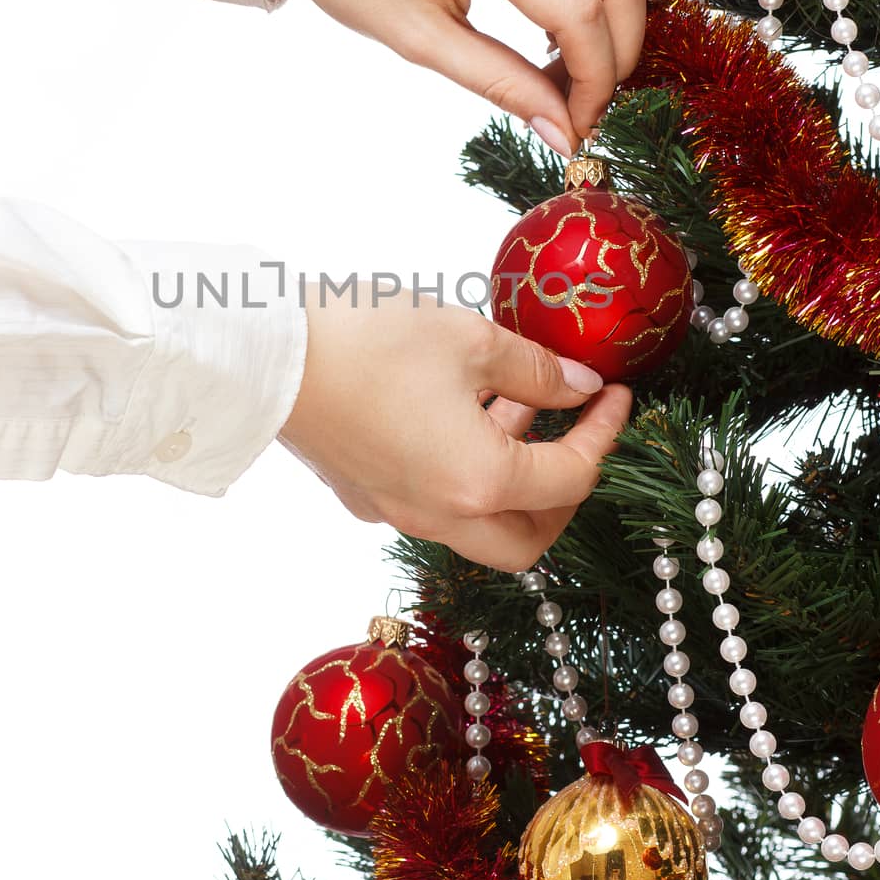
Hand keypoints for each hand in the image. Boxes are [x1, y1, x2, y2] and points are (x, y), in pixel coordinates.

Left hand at [265, 0, 646, 151]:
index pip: (580, 11)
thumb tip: (564, 134)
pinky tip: (554, 31)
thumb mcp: (419, 39)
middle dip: (619, 51)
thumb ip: (501, 84)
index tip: (580, 126)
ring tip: (564, 73)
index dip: (594, 79)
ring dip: (609, 21)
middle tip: (586, 104)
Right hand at [279, 285, 631, 570]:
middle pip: (528, 540)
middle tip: (577, 438)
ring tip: (518, 403)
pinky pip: (433, 503)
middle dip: (565, 494)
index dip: (605, 433)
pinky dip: (465, 472)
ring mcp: (396, 511)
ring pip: (478, 527)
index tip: (614, 392)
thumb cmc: (368, 340)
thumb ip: (538, 370)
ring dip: (512, 478)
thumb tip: (579, 385)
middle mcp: (440, 515)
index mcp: (479, 483)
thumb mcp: (470, 340)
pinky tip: (461, 411)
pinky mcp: (363, 495)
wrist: (265, 352)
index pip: (571, 477)